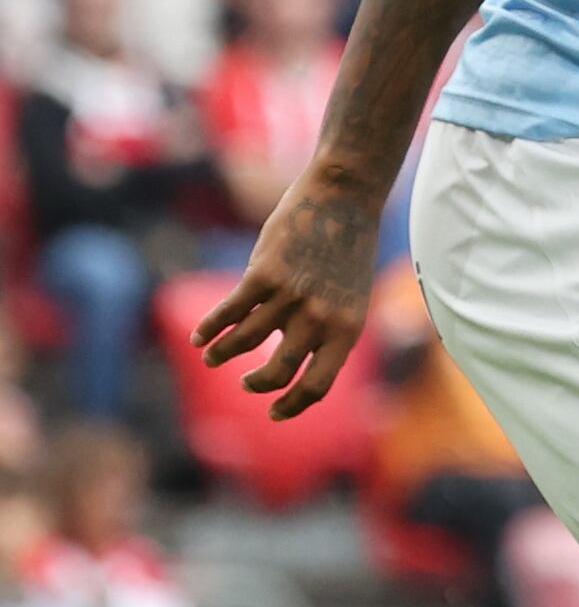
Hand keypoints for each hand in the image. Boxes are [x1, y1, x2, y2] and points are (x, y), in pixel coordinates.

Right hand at [191, 161, 380, 419]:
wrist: (345, 193)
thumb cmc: (349, 244)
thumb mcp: (351, 293)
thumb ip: (329, 328)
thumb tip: (298, 361)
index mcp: (347, 328)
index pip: (317, 385)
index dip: (293, 405)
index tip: (275, 413)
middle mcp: (319, 318)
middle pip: (278, 372)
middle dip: (257, 383)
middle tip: (245, 383)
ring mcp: (290, 297)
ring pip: (245, 341)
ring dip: (223, 353)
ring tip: (212, 357)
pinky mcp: (264, 274)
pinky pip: (229, 312)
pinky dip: (210, 329)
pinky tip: (200, 338)